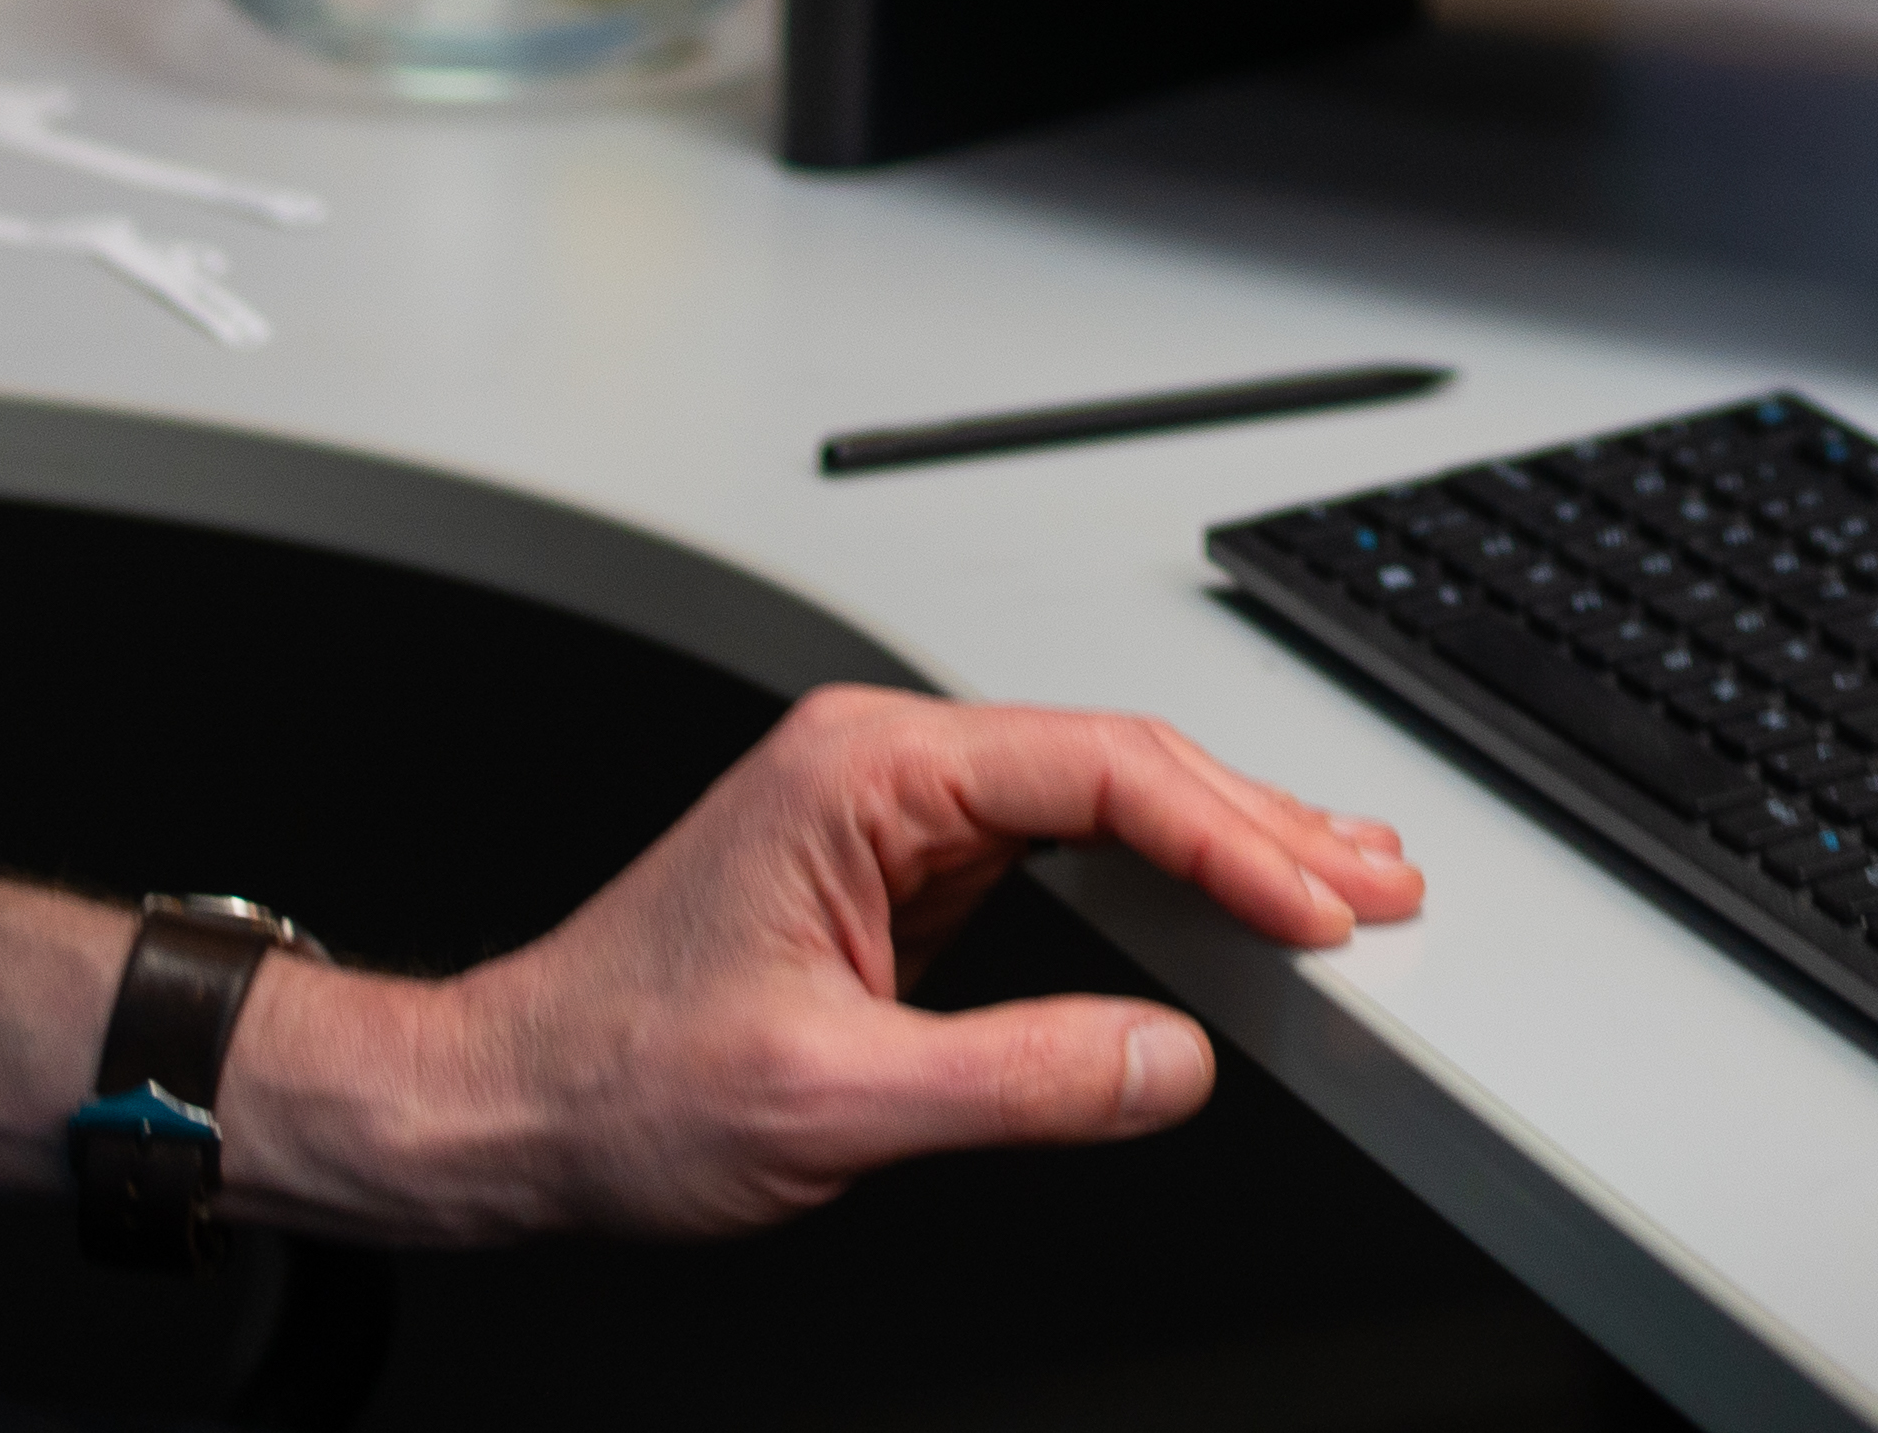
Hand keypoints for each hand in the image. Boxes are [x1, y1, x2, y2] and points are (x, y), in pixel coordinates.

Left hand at [255, 685, 1422, 1241]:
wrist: (496, 1112)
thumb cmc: (610, 1087)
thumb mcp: (827, 1103)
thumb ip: (1017, 1078)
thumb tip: (1171, 1061)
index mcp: (865, 770)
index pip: (1101, 772)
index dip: (1232, 837)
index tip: (1321, 905)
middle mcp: (883, 765)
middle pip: (1120, 765)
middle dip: (1263, 824)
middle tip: (1381, 885)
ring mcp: (892, 815)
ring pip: (1103, 801)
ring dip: (1227, 842)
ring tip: (1345, 881)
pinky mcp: (900, 872)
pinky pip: (1063, 850)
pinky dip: (1164, 876)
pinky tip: (1227, 904)